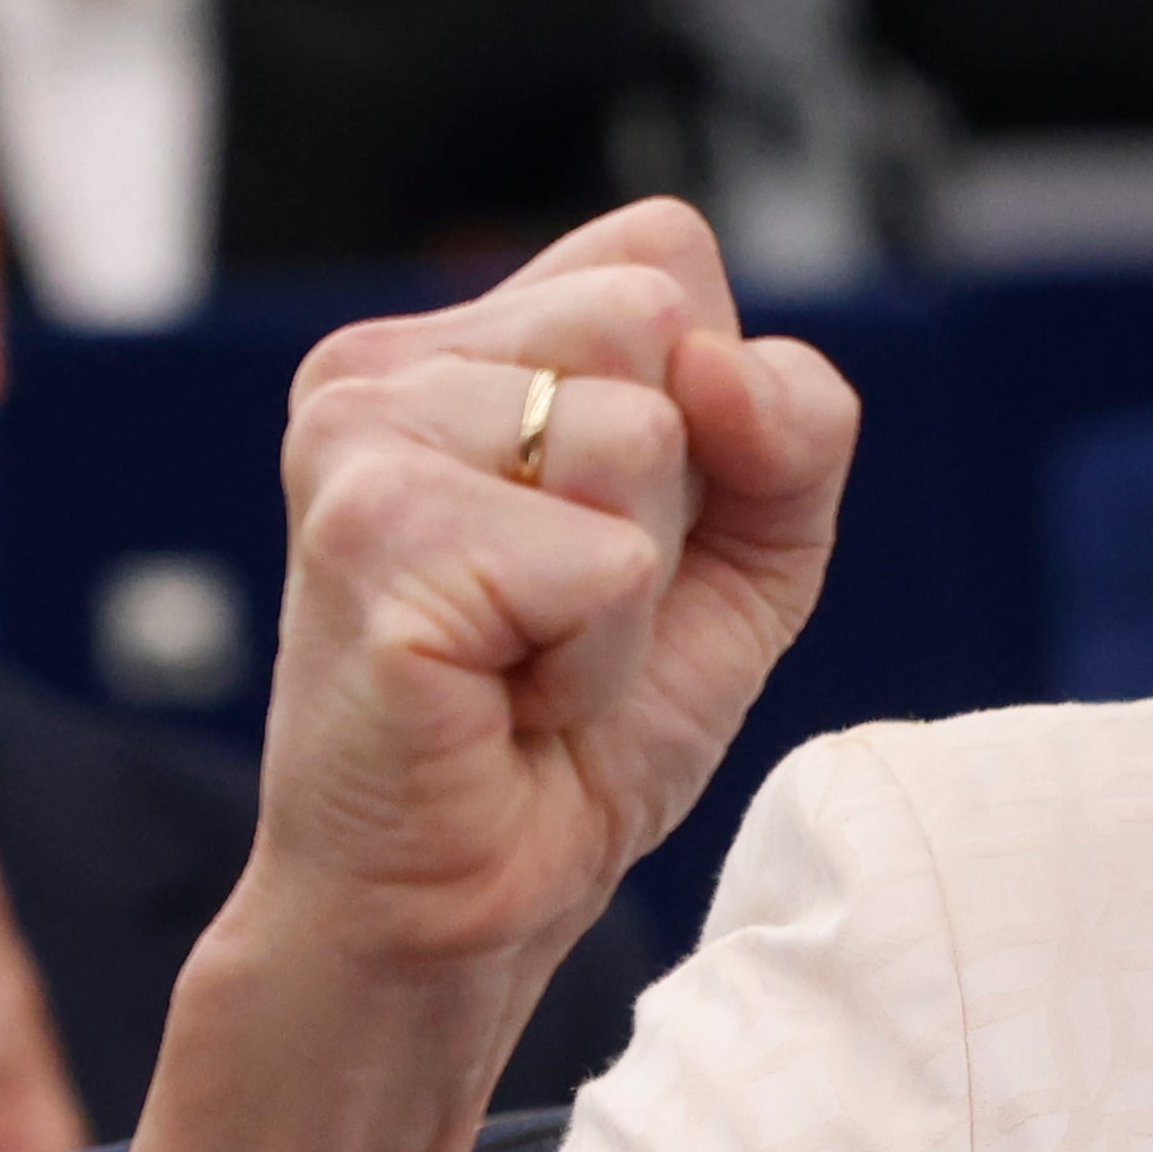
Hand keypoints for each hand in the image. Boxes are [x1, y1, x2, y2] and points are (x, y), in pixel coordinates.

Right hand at [243, 198, 858, 1000]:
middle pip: (658, 325)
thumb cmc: (580, 726)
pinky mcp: (370, 542)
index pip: (664, 253)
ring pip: (638, 439)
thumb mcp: (751, 550)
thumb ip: (794, 426)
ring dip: (630, 591)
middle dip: (672, 496)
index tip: (623, 528)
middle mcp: (384, 364)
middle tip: (569, 604)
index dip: (712, 409)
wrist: (466, 898)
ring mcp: (358, 440)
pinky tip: (503, 699)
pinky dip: (594, 660)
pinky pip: (602, 566)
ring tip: (532, 654)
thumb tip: (720, 363)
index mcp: (461, 340)